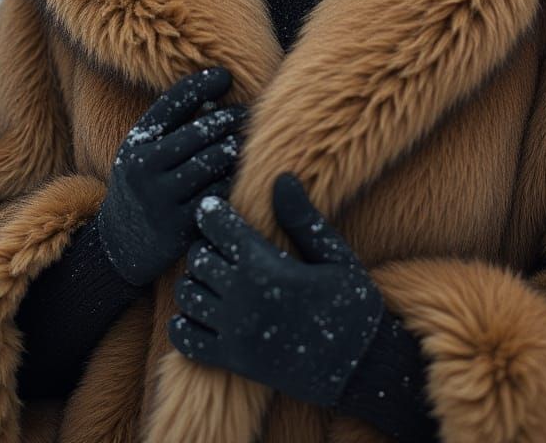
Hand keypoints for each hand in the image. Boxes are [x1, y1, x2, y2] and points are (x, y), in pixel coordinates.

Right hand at [97, 66, 247, 286]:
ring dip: (235, 148)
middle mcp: (143, 168)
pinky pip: (217, 194)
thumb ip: (173, 126)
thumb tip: (216, 90)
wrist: (120, 245)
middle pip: (200, 133)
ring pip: (212, 162)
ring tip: (249, 140)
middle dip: (230, 119)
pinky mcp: (179, 226)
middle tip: (249, 113)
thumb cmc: (144, 184)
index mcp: (135, 144)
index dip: (200, 85)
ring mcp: (160, 199)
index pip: (170, 104)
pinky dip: (232, 180)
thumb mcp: (144, 152)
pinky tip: (240, 173)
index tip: (226, 74)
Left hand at [168, 173, 383, 407]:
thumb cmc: (352, 305)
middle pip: (197, 257)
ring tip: (216, 276)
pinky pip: (185, 338)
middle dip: (205, 245)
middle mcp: (243, 299)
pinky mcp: (231, 361)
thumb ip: (302, 218)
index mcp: (266, 268)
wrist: (360, 368)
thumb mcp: (335, 256)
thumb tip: (281, 177)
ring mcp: (234, 333)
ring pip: (186, 294)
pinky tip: (205, 312)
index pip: (217, 226)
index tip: (216, 208)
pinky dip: (185, 322)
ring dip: (195, 281)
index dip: (212, 211)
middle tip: (222, 244)